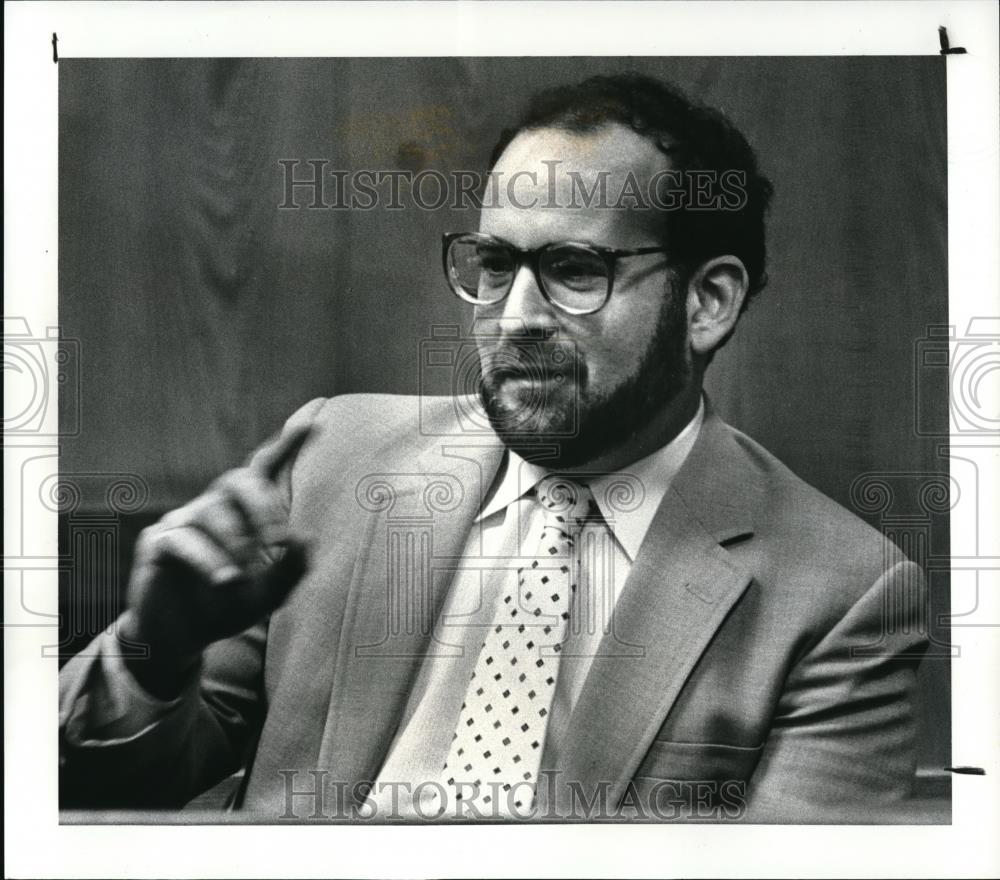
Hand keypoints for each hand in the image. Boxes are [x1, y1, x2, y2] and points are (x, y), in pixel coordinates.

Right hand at [119, 425, 313, 697]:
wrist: (183, 637)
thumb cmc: (230, 606)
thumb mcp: (272, 593)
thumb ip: (293, 567)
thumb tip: (305, 537)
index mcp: (243, 511)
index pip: (263, 468)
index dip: (286, 445)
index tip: (312, 423)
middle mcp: (213, 506)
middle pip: (238, 480)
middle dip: (264, 508)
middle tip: (279, 542)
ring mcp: (183, 520)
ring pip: (213, 513)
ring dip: (237, 545)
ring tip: (244, 579)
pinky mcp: (159, 541)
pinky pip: (185, 540)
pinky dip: (210, 560)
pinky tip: (226, 580)